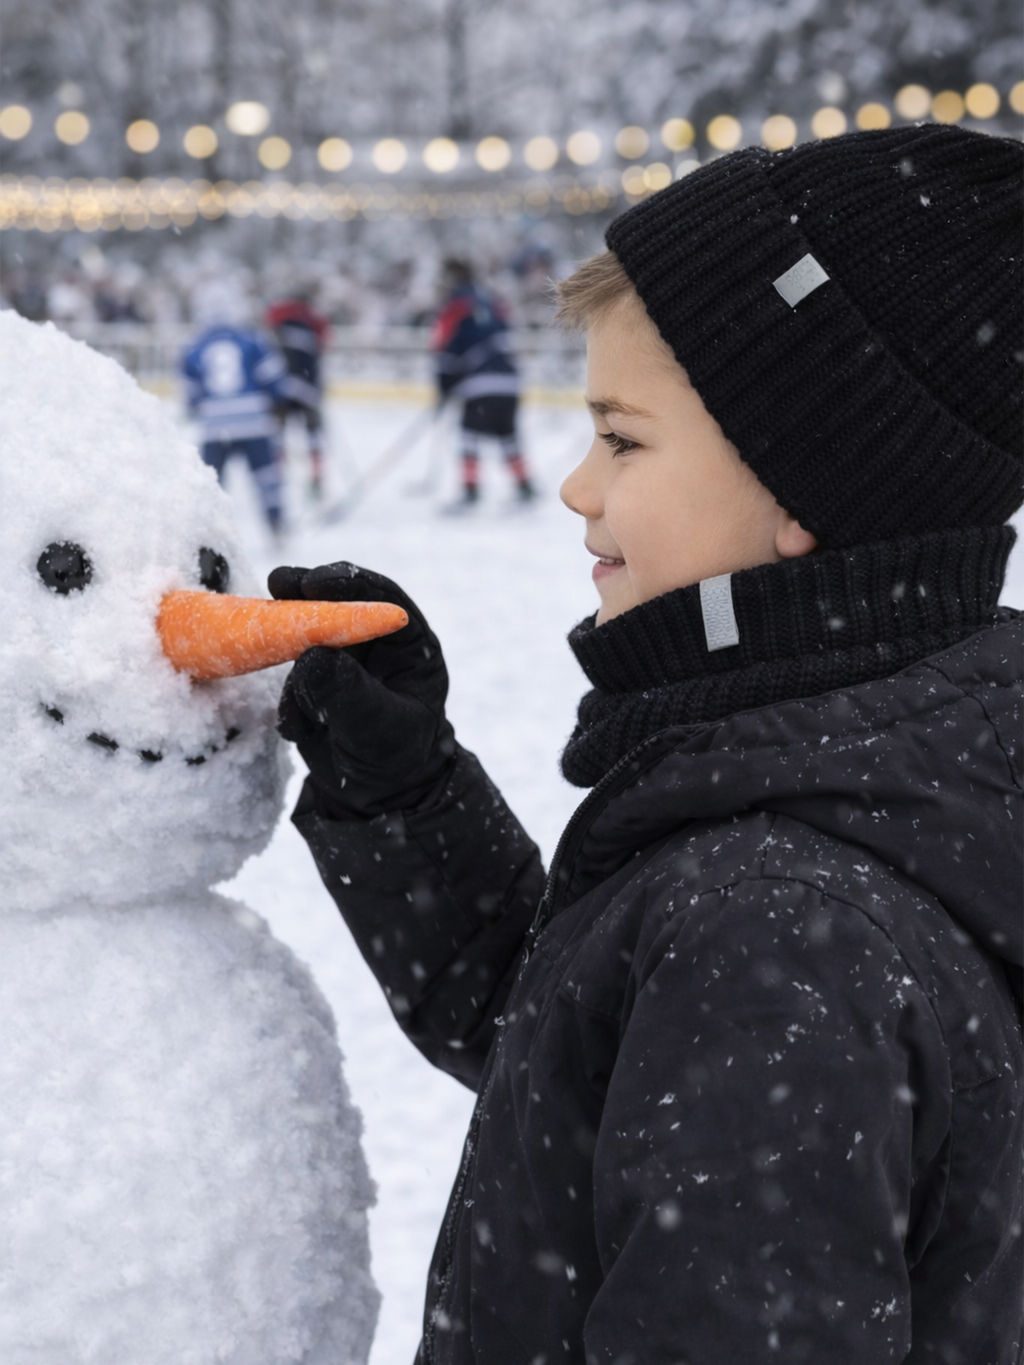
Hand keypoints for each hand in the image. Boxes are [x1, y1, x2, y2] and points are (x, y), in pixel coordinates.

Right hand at [268, 562, 455, 816]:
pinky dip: (290, 701)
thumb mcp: (379, 726)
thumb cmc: (396, 757)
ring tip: (304, 714)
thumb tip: (311, 654)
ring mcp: (342, 658)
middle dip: (306, 598)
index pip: (382, 598)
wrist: (375, 794)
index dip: (346, 582)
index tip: (311, 583)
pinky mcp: (313, 679)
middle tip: (277, 585)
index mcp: (411, 644)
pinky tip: (298, 729)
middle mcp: (376, 642)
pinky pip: (290, 676)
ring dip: (296, 667)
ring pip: (307, 638)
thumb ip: (348, 691)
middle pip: (337, 603)